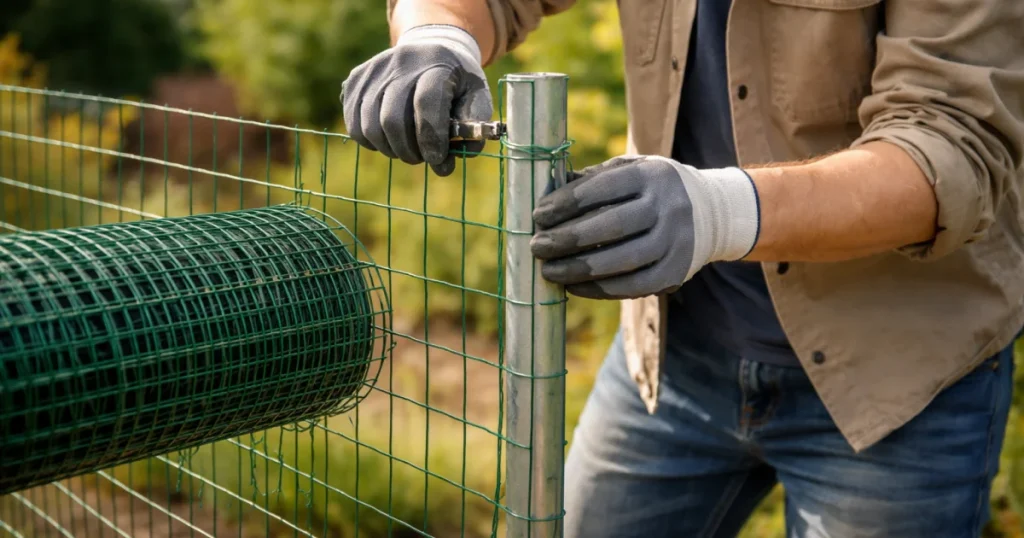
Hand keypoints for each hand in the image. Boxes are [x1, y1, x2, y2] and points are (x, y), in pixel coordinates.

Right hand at [341, 25, 492, 175]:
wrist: (429, 51)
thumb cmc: (457, 83)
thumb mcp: (477, 99)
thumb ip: (471, 130)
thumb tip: (443, 166)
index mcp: (437, 62)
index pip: (427, 103)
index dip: (431, 138)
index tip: (437, 159)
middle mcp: (401, 60)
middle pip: (393, 119)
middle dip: (408, 150)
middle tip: (421, 158)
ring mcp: (374, 69)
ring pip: (370, 126)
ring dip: (391, 150)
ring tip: (407, 149)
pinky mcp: (355, 79)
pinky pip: (354, 125)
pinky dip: (372, 142)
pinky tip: (389, 139)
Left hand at [529, 156, 760, 298]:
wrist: (712, 213)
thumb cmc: (652, 190)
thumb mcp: (630, 171)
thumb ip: (591, 180)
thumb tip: (545, 196)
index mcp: (652, 174)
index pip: (602, 188)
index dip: (566, 203)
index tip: (538, 216)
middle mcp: (668, 206)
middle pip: (611, 226)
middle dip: (567, 239)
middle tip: (537, 246)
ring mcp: (675, 241)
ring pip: (621, 261)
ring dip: (578, 269)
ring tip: (548, 271)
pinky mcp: (676, 272)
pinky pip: (632, 287)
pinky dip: (598, 289)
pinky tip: (573, 286)